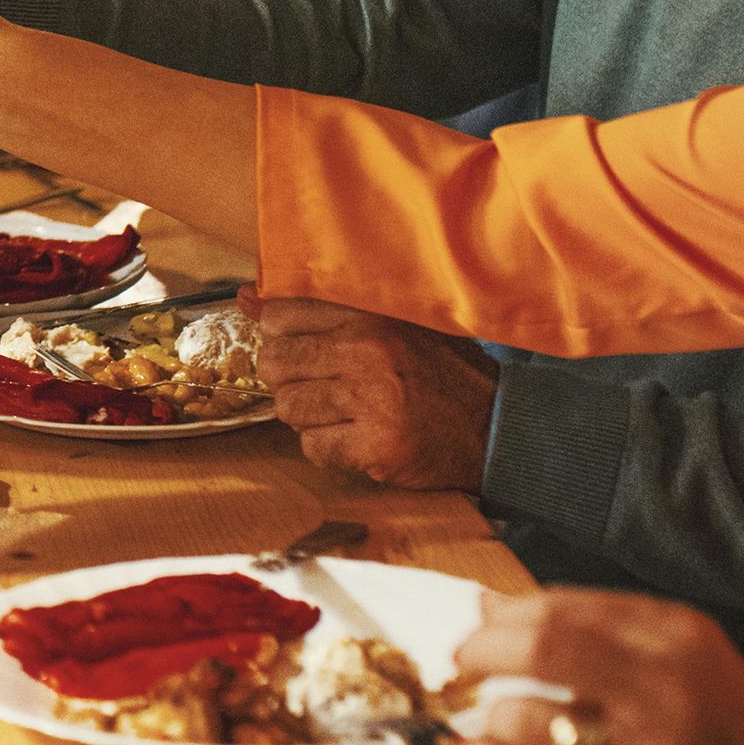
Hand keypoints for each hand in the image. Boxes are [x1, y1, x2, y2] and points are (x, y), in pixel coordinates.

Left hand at [240, 294, 497, 488]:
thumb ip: (322, 309)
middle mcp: (366, 351)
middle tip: (323, 386)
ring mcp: (371, 400)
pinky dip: (328, 448)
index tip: (298, 347)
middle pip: (273, 362)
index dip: (280, 335)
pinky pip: (313, 447)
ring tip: (344, 413)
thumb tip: (247, 296)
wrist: (497, 427)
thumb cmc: (439, 372)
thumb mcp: (392, 323)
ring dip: (308, 416)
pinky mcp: (376, 445)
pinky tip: (357, 438)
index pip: (280, 315)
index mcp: (369, 315)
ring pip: (288, 408)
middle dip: (289, 379)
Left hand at [449, 590, 743, 744]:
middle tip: (458, 664)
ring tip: (485, 720)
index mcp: (682, 637)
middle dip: (478, 652)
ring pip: (528, 716)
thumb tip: (490, 605)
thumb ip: (602, 627)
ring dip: (489, 716)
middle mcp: (669, 688)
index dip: (503, 615)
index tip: (476, 625)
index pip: (563, 607)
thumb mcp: (694, 657)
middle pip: (538, 647)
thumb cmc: (742, 729)